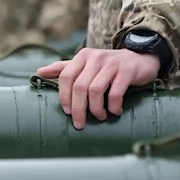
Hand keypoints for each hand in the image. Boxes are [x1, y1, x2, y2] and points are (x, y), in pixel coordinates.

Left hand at [36, 48, 160, 128]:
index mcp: (82, 57)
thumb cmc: (108, 67)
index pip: (66, 77)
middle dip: (78, 109)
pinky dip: (113, 106)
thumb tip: (39, 72)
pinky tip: (115, 111)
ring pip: (95, 90)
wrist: (140, 58)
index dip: (64, 96)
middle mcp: (95, 57)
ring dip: (95, 109)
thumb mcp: (85, 64)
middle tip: (80, 123)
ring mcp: (112, 63)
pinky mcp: (127, 71)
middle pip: (79, 86)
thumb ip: (63, 68)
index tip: (67, 112)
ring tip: (100, 117)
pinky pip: (115, 93)